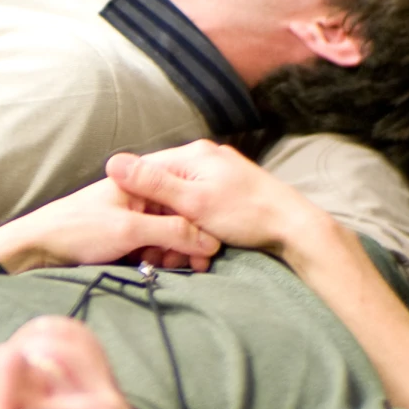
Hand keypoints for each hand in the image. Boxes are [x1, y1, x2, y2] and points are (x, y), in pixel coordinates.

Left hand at [0, 175, 219, 274]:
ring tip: (169, 269)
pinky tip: (153, 270)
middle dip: (185, 243)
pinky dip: (154, 259)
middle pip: (175, 219)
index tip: (210, 250)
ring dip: (170, 254)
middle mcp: (134, 197)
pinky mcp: (118, 238)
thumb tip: (209, 241)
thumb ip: (173, 232)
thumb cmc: (76, 230)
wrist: (34, 249)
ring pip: (162, 236)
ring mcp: (125, 218)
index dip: (198, 223)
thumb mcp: (130, 230)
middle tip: (193, 267)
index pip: (182, 198)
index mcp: (137, 183)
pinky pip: (147, 247)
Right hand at [104, 141, 325, 257]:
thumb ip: (153, 184)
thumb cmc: (246, 214)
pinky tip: (200, 245)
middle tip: (158, 250)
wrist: (295, 226)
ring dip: (177, 227)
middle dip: (157, 218)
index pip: (145, 168)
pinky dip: (195, 226)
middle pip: (163, 187)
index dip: (131, 197)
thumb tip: (112, 162)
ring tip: (182, 254)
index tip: (128, 224)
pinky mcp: (229, 191)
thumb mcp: (193, 202)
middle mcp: (205, 158)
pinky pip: (199, 207)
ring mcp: (218, 174)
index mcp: (193, 154)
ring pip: (181, 201)